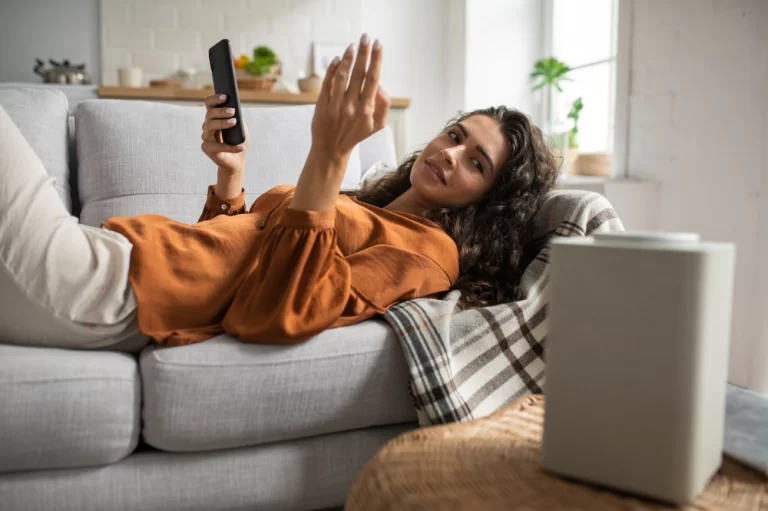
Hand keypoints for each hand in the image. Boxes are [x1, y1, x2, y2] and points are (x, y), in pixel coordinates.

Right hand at [200, 94, 248, 175]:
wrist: (237, 160)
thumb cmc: (238, 141)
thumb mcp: (240, 127)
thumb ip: (237, 117)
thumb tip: (235, 108)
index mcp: (214, 118)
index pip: (209, 104)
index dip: (215, 99)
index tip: (225, 96)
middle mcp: (207, 126)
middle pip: (209, 114)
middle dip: (221, 111)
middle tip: (232, 111)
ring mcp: (206, 137)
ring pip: (209, 126)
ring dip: (222, 123)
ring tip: (234, 122)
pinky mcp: (207, 149)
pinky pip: (217, 146)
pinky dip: (231, 147)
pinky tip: (241, 147)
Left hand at [311, 33, 390, 159]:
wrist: (331, 148)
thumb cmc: (356, 134)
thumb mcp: (377, 124)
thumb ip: (384, 104)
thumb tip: (379, 84)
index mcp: (366, 109)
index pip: (373, 79)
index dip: (376, 60)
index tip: (378, 45)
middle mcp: (351, 106)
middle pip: (359, 73)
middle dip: (364, 52)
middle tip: (366, 37)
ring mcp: (335, 105)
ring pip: (342, 76)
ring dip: (348, 58)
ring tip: (353, 46)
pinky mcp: (322, 104)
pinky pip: (327, 83)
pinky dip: (333, 69)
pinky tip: (339, 59)